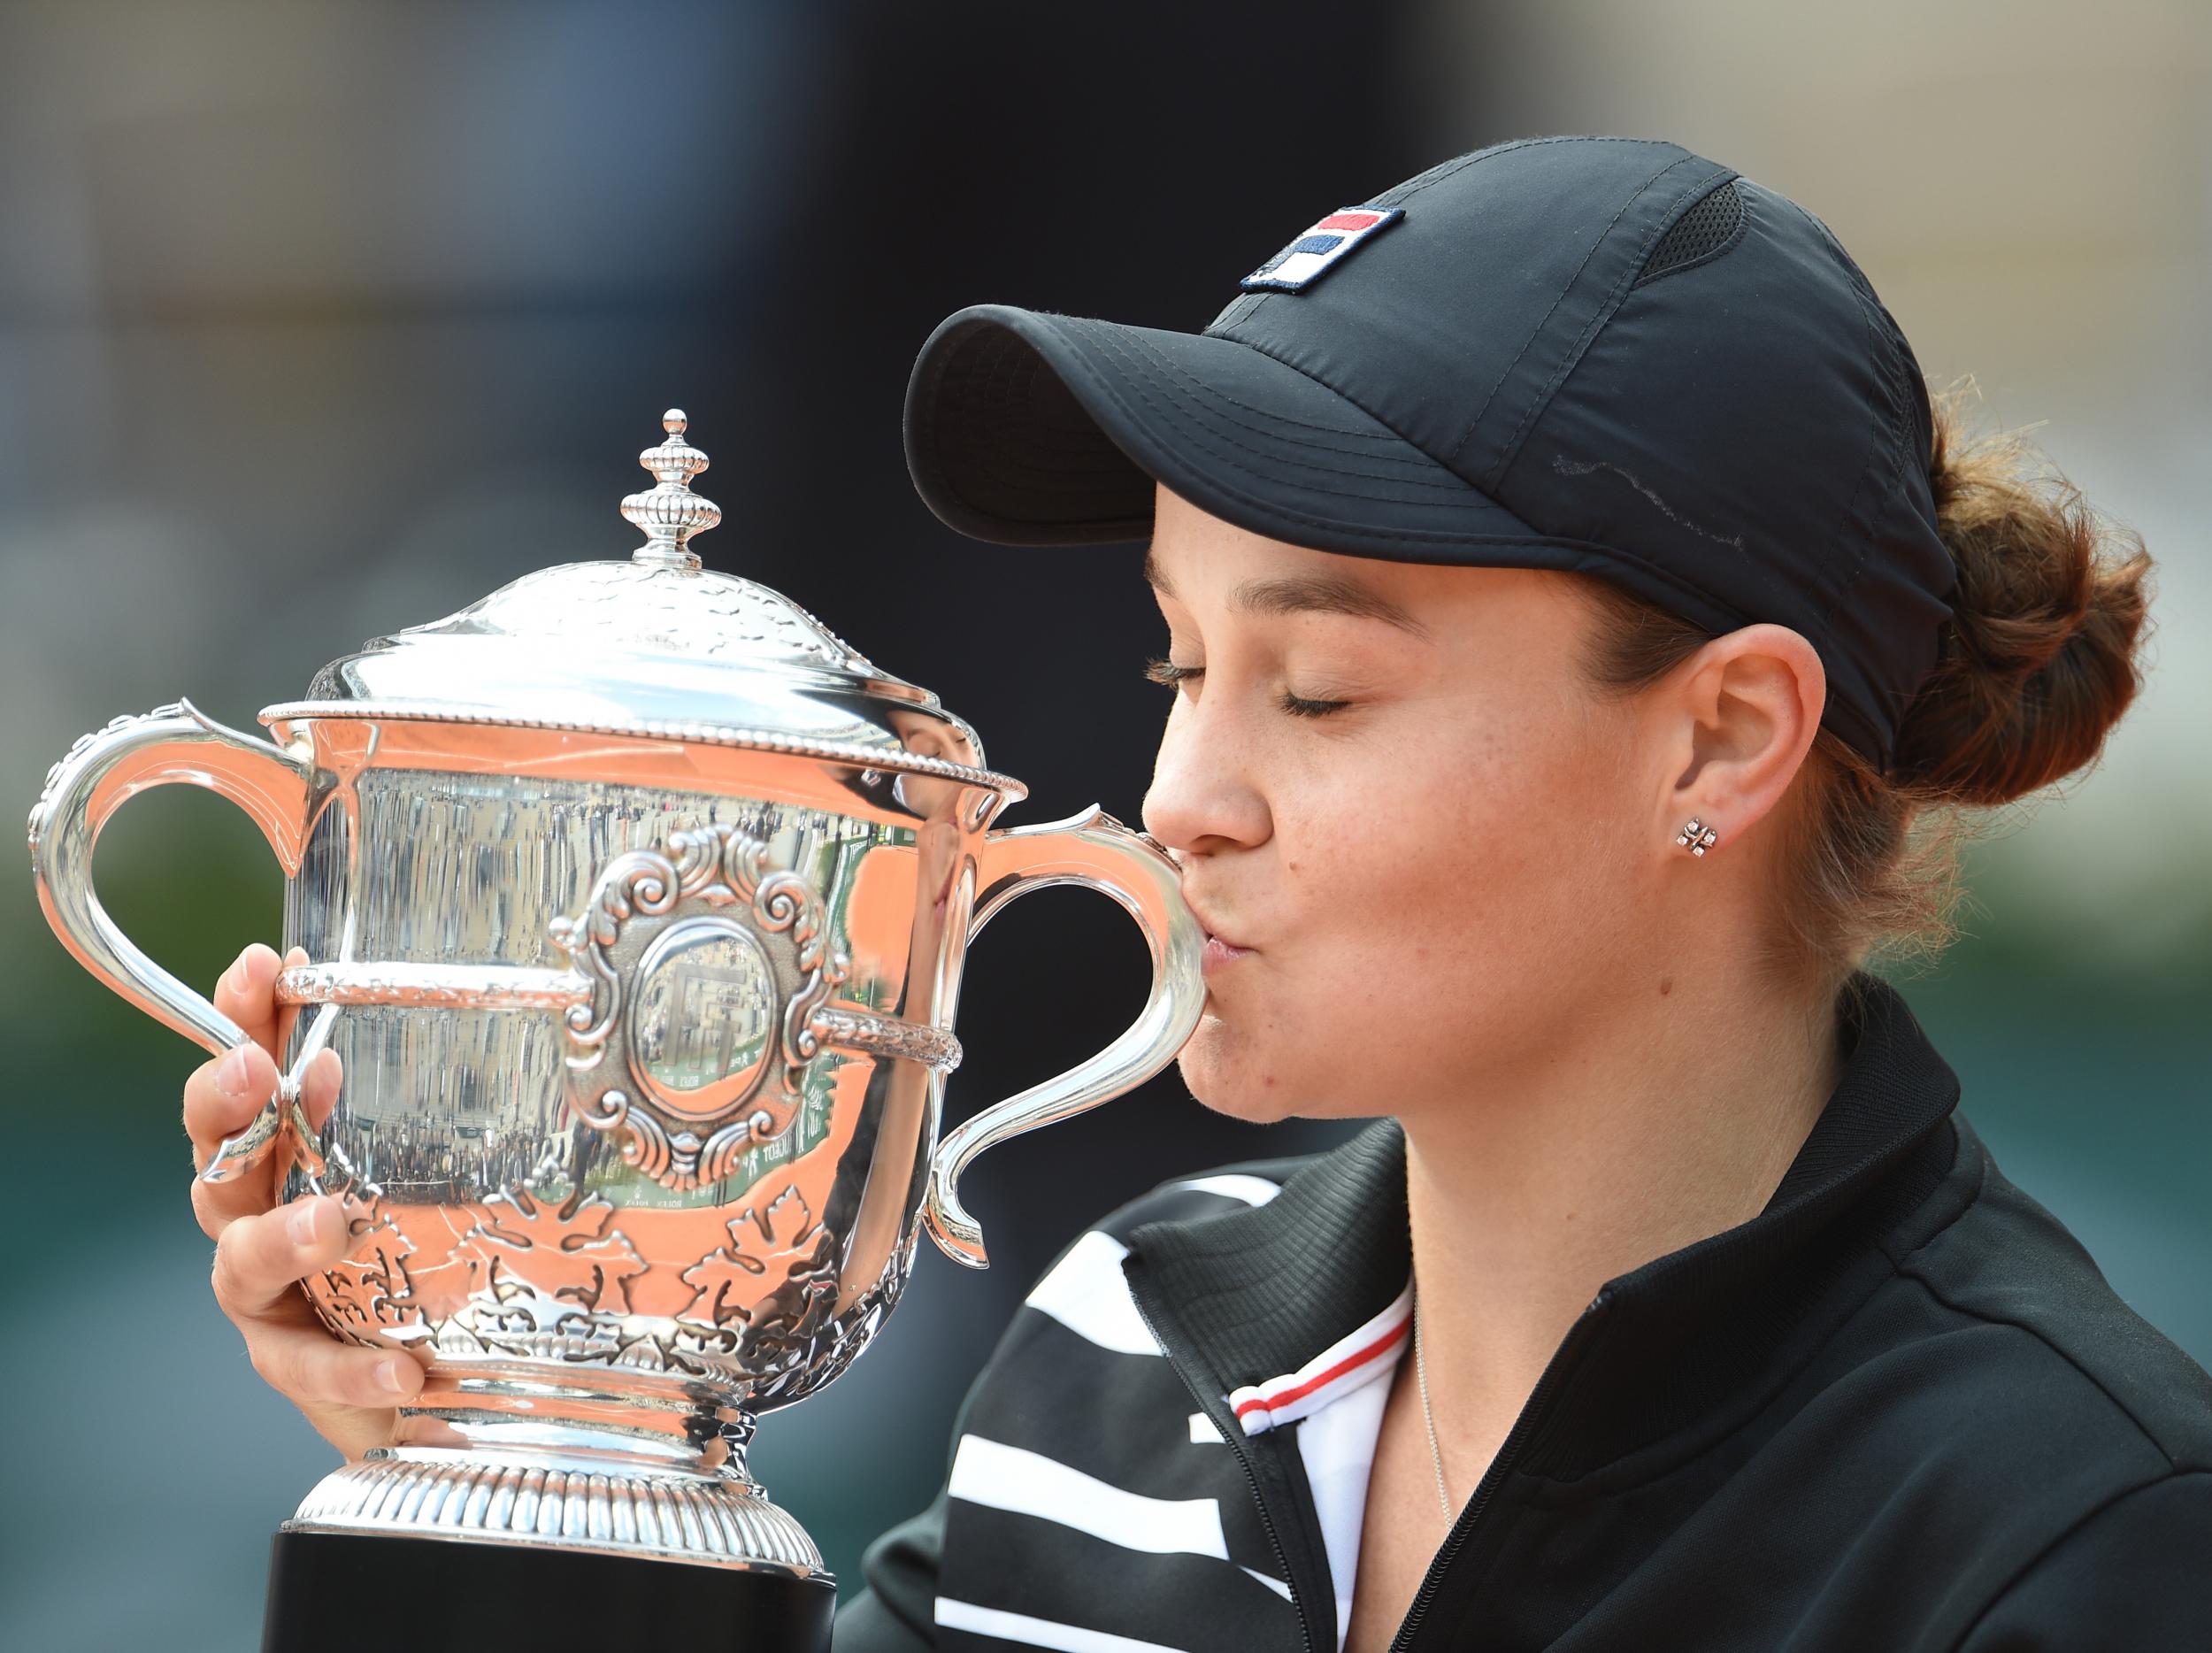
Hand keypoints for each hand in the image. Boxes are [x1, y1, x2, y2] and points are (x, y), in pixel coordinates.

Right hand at [183, 941, 428, 1460]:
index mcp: (288, 1152)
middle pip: (219, 1151)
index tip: (266, 966)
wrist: (418, 1383)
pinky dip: (349, 1367)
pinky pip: (305, 1367)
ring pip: (242, 1258)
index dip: (247, 1018)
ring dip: (283, 1237)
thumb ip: (445, 1107)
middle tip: (256, 1070)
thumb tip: (513, 1010)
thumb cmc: (421, 1260)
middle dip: (228, 1104)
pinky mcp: (293, 1365)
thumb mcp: (435, 1173)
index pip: (253, 1074)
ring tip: (329, 1224)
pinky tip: (401, 1366)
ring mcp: (266, 1293)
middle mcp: (259, 1213)